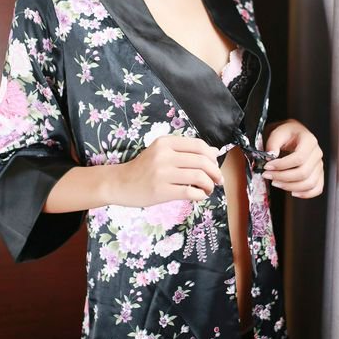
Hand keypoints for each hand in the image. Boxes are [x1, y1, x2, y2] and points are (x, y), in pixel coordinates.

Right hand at [108, 135, 223, 205]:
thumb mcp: (162, 152)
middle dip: (215, 172)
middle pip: (202, 161)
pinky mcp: (161, 191)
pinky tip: (199, 196)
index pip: (199, 145)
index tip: (215, 165)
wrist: (120, 183)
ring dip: (209, 185)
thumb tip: (215, 151)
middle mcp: (164, 155)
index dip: (212, 156)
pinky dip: (200, 195)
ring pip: (199, 177)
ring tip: (208, 189)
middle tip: (218, 180)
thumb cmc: (144, 168)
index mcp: (165, 142)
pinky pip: (190, 192)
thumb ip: (186, 151)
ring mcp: (162, 173)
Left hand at [262, 119, 323, 198]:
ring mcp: (319, 165)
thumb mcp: (277, 133)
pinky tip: (292, 192)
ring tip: (275, 182)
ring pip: (309, 183)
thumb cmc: (286, 134)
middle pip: (303, 173)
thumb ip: (273, 143)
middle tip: (267, 175)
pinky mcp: (319, 174)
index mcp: (309, 141)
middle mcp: (317, 153)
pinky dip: (305, 194)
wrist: (293, 134)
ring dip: (290, 187)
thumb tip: (270, 156)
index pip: (299, 158)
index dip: (282, 165)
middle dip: (282, 177)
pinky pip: (317, 188)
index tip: (267, 166)